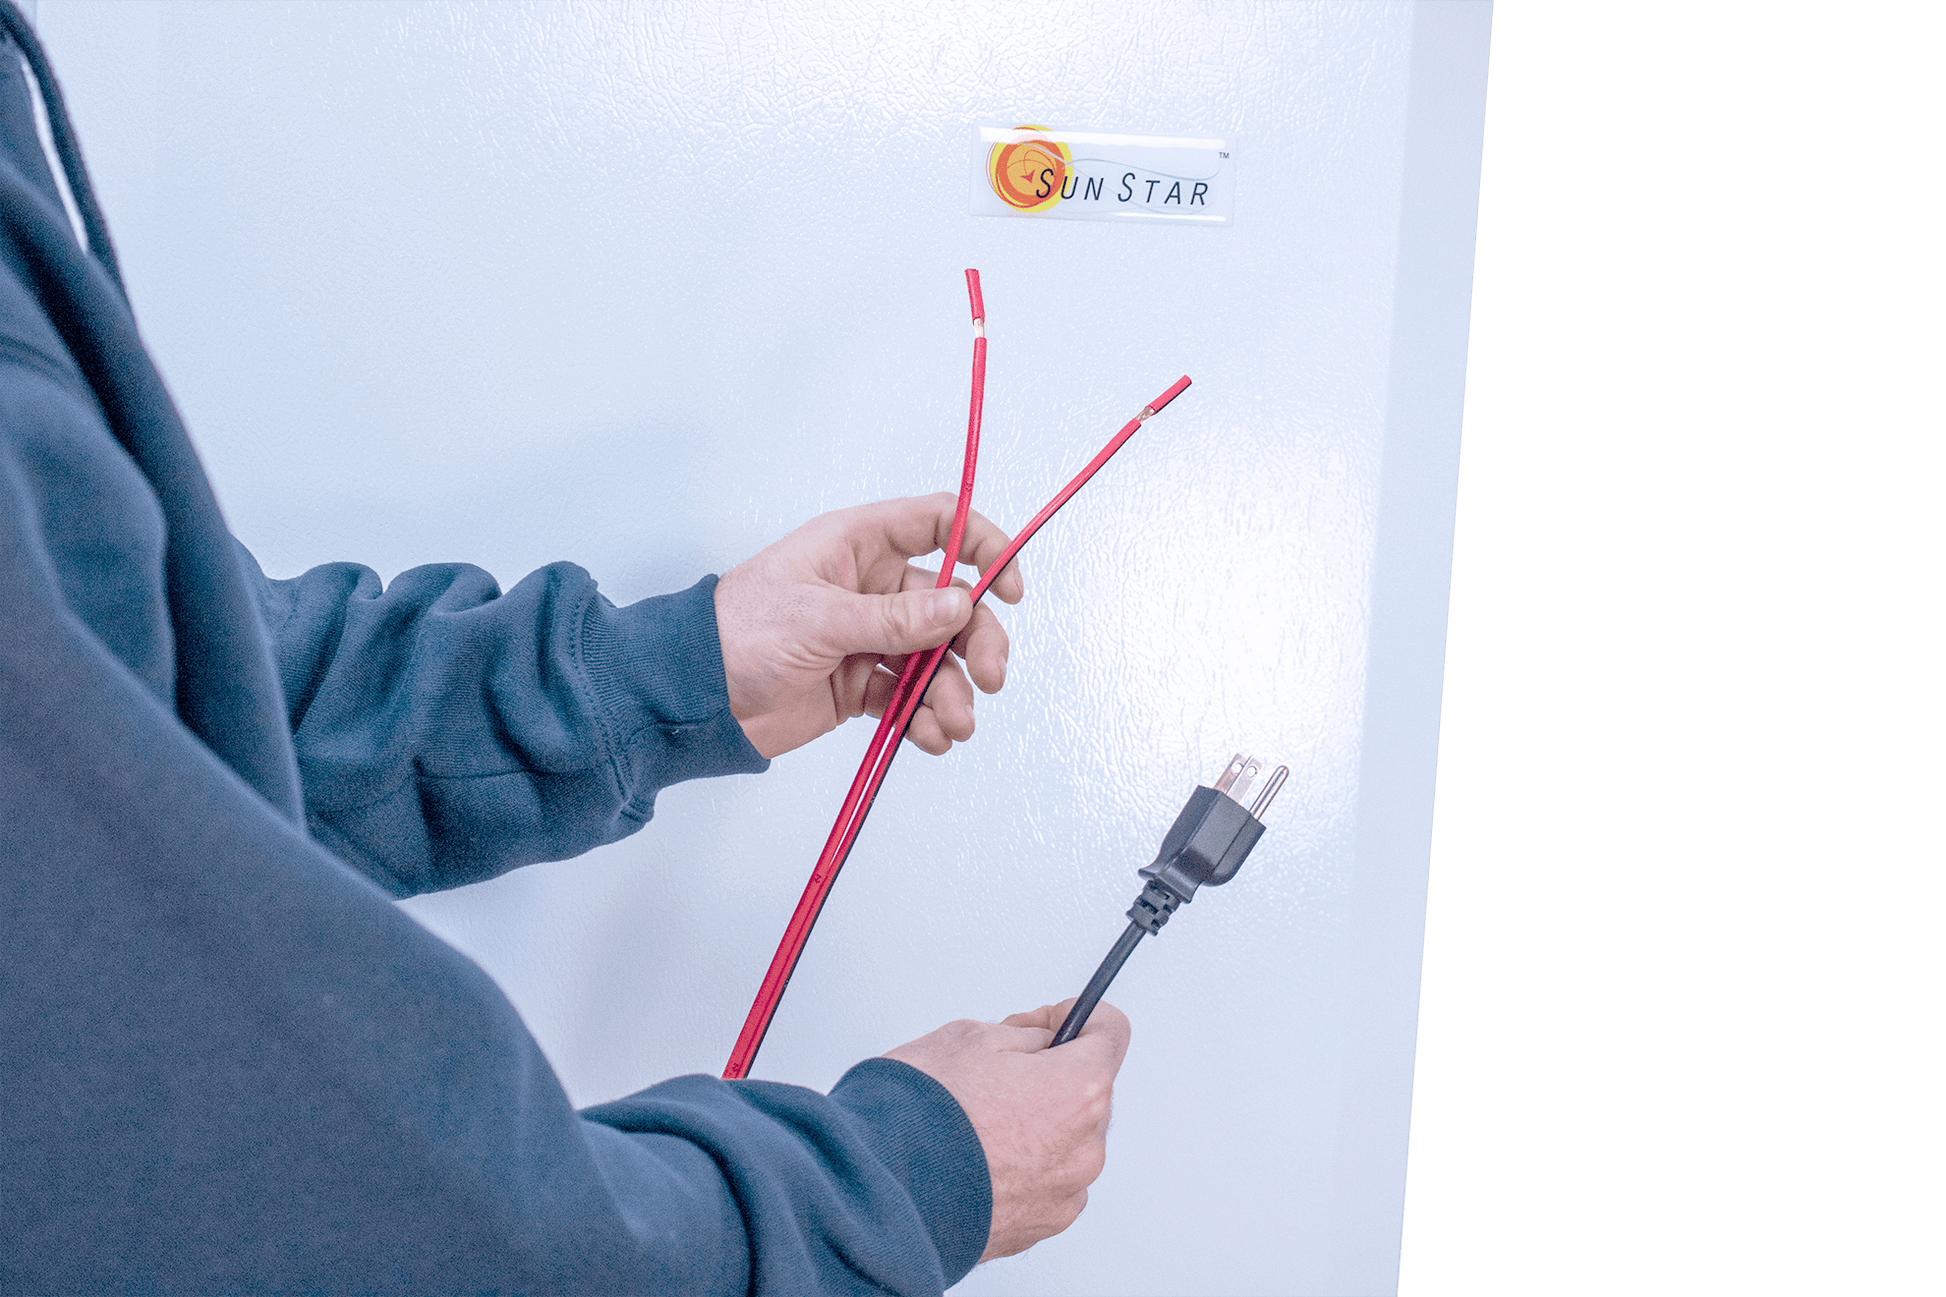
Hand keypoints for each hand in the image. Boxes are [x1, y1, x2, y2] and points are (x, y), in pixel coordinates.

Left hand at [712, 493, 1024, 759]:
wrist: (695, 698)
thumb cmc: (737, 634)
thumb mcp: (819, 619)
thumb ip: (893, 618)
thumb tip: (960, 607)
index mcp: (857, 546)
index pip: (938, 525)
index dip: (982, 547)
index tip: (1009, 588)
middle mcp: (870, 587)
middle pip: (951, 605)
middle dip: (976, 642)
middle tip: (990, 678)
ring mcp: (869, 637)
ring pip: (936, 659)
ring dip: (953, 692)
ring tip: (951, 726)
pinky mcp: (861, 684)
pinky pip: (911, 698)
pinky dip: (926, 719)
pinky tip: (928, 737)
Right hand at [885, 998, 1130, 1261]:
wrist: (879, 1190)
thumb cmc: (918, 1116)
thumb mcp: (970, 1037)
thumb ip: (1023, 1036)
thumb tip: (1039, 1042)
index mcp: (1078, 1089)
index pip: (1110, 1032)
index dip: (1079, 1017)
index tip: (1051, 1022)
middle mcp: (1085, 1146)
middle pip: (1087, 1090)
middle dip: (1050, 1075)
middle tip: (995, 1071)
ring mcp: (1064, 1192)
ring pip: (1065, 1140)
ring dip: (1035, 1125)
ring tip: (976, 1121)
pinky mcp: (1040, 1226)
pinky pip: (1046, 1181)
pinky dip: (1021, 1166)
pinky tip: (976, 1156)